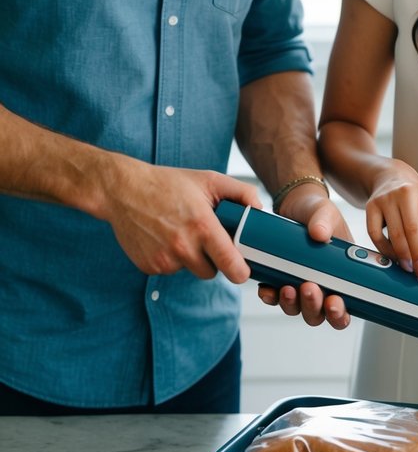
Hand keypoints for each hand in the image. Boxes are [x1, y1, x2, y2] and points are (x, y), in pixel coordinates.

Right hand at [100, 155, 261, 282]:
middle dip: (213, 260)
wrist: (123, 190)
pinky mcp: (149, 266)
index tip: (243, 270)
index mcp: (202, 226)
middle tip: (205, 239)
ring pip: (190, 270)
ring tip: (181, 233)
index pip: (231, 265)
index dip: (241, 271)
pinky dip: (171, 259)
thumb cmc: (168, 184)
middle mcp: (183, 246)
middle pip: (211, 272)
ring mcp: (164, 259)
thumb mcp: (209, 180)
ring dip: (191, 258)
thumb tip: (260, 210)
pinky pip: (171, 270)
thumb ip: (241, 192)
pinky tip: (164, 238)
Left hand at [257, 185, 351, 328]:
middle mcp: (323, 286)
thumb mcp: (326, 213)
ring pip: (297, 309)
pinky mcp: (281, 280)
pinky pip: (275, 297)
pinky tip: (266, 289)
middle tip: (309, 288)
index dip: (340, 314)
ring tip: (287, 289)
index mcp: (343, 276)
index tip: (334, 302)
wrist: (295, 205)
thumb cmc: (318, 213)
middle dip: (314, 307)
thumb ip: (325, 221)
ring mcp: (300, 285)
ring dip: (292, 304)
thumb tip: (319, 234)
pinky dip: (270, 296)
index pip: (346, 307)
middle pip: (319, 313)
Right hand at [365, 159, 417, 284]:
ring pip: (395, 235)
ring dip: (404, 257)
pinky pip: (376, 235)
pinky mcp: (371, 206)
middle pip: (414, 231)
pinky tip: (394, 258)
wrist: (390, 176)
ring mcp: (387, 198)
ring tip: (411, 269)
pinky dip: (386, 251)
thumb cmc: (415, 199)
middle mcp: (407, 192)